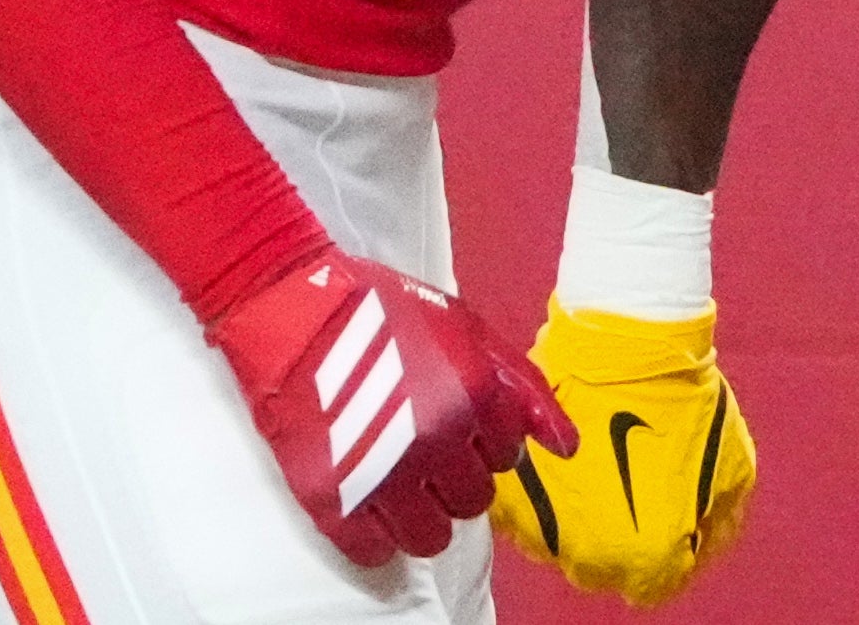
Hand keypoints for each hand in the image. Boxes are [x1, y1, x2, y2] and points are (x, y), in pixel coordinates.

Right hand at [203, 254, 564, 568]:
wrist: (291, 306)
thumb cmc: (382, 308)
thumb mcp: (466, 327)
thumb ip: (523, 386)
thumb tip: (566, 447)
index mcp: (474, 393)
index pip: (507, 457)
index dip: (484, 445)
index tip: (459, 430)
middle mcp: (436, 436)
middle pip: (474, 501)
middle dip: (457, 482)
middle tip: (426, 456)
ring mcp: (383, 471)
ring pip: (432, 537)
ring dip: (423, 520)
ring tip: (401, 489)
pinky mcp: (331, 496)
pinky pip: (374, 552)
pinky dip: (377, 541)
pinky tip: (369, 510)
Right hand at [491, 304, 756, 606]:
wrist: (622, 342)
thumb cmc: (683, 399)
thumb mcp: (731, 466)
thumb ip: (716, 522)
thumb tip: (696, 545)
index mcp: (647, 556)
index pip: (652, 585)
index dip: (661, 549)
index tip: (660, 516)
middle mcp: (591, 558)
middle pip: (602, 569)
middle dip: (616, 535)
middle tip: (625, 485)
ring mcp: (542, 531)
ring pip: (559, 544)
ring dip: (574, 516)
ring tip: (593, 464)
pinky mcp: (508, 498)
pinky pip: (525, 515)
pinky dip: (542, 496)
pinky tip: (564, 459)